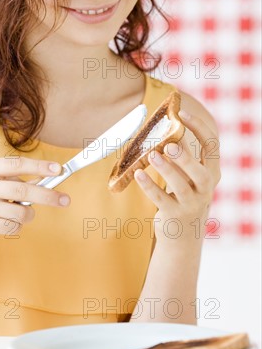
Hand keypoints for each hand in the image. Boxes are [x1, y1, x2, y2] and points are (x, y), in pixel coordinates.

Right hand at [0, 156, 69, 244]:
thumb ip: (17, 181)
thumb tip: (50, 177)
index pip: (16, 164)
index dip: (39, 166)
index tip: (59, 169)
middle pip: (23, 188)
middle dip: (48, 196)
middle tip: (66, 200)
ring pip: (20, 211)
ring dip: (27, 216)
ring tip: (19, 215)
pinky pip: (12, 226)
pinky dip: (16, 227)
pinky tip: (5, 224)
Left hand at [134, 111, 220, 240]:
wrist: (183, 235)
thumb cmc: (182, 197)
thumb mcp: (188, 177)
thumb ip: (180, 158)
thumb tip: (161, 130)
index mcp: (211, 173)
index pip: (212, 146)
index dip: (199, 128)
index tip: (182, 113)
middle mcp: (206, 189)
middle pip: (201, 172)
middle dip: (186, 158)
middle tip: (169, 144)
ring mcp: (191, 204)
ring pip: (180, 186)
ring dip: (165, 169)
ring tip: (151, 154)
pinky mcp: (174, 215)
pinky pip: (160, 198)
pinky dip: (149, 185)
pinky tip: (138, 173)